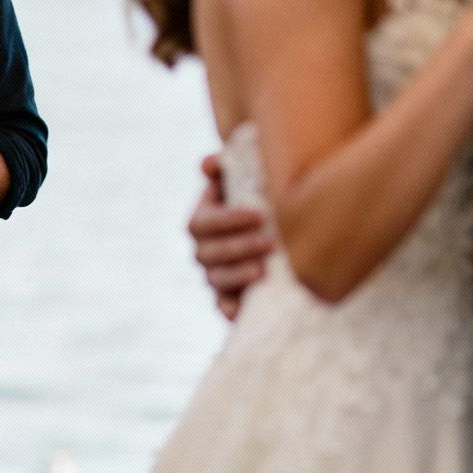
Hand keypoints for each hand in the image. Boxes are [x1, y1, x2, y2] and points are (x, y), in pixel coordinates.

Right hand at [189, 152, 270, 321]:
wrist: (267, 235)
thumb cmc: (252, 203)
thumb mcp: (238, 183)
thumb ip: (223, 169)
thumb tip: (209, 163)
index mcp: (200, 221)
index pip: (203, 223)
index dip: (228, 220)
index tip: (258, 215)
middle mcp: (202, 251)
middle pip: (209, 254)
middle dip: (240, 248)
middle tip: (272, 242)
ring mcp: (213, 276)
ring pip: (216, 280)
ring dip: (238, 275)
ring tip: (265, 271)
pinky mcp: (228, 299)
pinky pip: (223, 307)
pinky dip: (230, 309)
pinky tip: (244, 308)